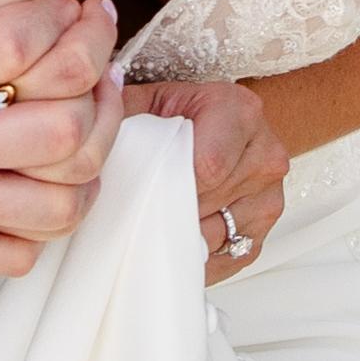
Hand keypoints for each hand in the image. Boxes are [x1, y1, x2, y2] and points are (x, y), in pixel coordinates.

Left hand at [136, 80, 290, 281]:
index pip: (209, 164)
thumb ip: (121, 115)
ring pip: (214, 234)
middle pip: (208, 201)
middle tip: (139, 204)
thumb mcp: (145, 102)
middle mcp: (264, 152)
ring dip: (179, 234)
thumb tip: (91, 137)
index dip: (169, 182)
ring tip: (154, 219)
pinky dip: (195, 255)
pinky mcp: (262, 229)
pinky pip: (227, 257)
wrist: (213, 126)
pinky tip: (173, 240)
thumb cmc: (177, 117)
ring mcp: (268, 195)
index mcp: (240, 111)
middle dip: (167, 206)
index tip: (143, 184)